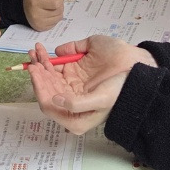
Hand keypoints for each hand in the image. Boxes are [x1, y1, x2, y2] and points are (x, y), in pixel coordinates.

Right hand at [22, 0, 64, 30]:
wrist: (21, 7)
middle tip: (54, 1)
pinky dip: (55, 18)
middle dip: (59, 5)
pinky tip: (49, 13)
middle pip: (59, 11)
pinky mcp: (41, 28)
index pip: (56, 3)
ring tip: (51, 7)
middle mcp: (36, 14)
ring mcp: (39, 23)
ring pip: (59, 17)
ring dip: (58, 11)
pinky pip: (55, 23)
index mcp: (35, 2)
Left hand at [25, 39, 150, 134]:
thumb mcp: (101, 100)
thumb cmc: (121, 90)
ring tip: (35, 51)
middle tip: (32, 58)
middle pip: (46, 90)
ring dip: (40, 64)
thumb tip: (55, 100)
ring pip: (48, 78)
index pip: (49, 105)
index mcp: (75, 118)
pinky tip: (41, 52)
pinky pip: (55, 70)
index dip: (39, 89)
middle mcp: (69, 106)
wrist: (137, 75)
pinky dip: (47, 60)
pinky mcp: (73, 77)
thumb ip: (77, 104)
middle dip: (37, 73)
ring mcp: (70, 90)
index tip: (35, 72)